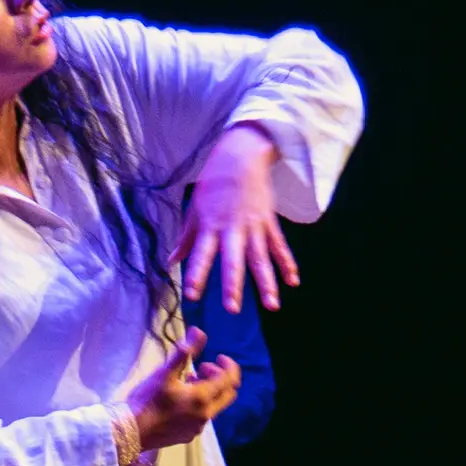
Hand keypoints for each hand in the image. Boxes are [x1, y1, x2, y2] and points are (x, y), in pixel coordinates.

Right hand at [119, 331, 242, 451]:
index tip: (218, 356)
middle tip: (203, 367)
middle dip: (220, 378)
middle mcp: (206, 415)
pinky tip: (181, 400)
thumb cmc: (147, 400)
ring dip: (208, 390)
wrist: (130, 431)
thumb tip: (199, 331)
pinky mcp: (188, 435)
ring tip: (188, 380)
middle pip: (228, 394)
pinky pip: (203, 417)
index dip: (228, 365)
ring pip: (214, 406)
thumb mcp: (164, 372)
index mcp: (202, 398)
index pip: (230, 380)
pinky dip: (200, 404)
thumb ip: (184, 352)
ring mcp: (198, 427)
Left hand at [173, 126, 297, 313]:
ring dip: (267, 282)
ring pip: (261, 258)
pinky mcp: (269, 222)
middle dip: (233, 285)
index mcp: (210, 226)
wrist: (241, 156)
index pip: (201, 255)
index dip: (196, 274)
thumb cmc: (214, 183)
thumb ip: (186, 238)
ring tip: (271, 305)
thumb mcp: (195, 208)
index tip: (192, 295)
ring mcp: (254, 226)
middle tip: (232, 309)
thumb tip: (172, 261)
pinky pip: (279, 246)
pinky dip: (288, 263)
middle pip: (233, 261)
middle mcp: (232, 229)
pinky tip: (293, 281)